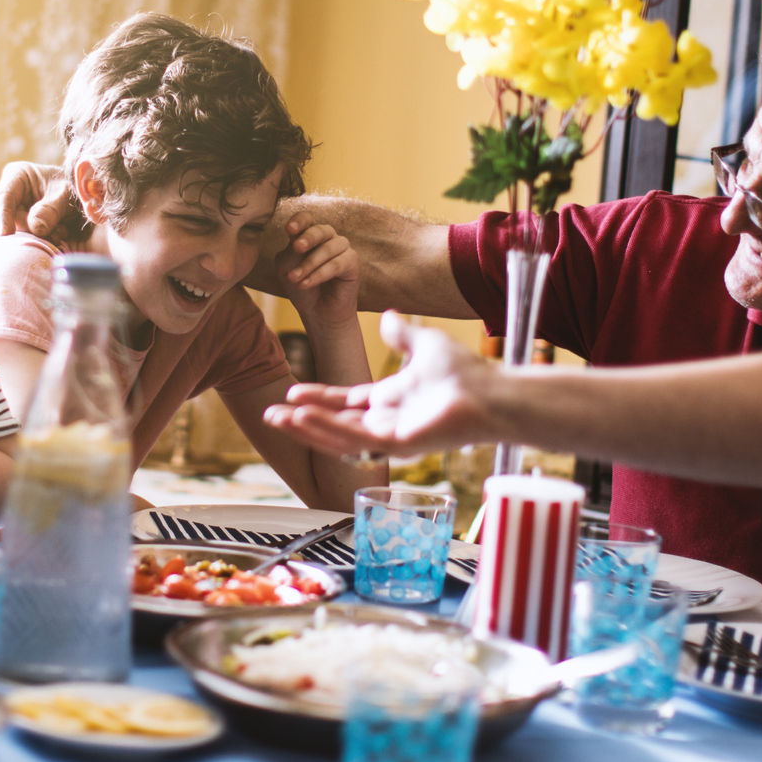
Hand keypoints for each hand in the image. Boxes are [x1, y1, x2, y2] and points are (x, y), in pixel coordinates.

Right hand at [0, 160, 72, 239]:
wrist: (86, 197)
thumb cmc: (75, 188)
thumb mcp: (66, 195)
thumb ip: (51, 210)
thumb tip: (35, 228)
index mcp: (17, 174)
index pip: (3, 197)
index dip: (2, 216)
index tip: (6, 233)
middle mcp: (12, 193)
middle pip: (10, 218)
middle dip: (30, 230)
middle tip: (54, 235)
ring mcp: (17, 210)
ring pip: (19, 231)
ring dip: (40, 236)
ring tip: (61, 232)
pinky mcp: (25, 225)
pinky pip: (27, 237)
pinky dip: (43, 240)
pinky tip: (59, 235)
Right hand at [263, 311, 501, 455]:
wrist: (491, 392)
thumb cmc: (466, 373)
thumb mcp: (424, 344)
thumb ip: (402, 335)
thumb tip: (388, 316)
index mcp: (390, 401)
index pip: (344, 402)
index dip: (317, 397)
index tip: (291, 391)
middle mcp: (386, 421)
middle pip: (333, 424)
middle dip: (301, 419)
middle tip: (271, 413)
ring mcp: (390, 436)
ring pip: (337, 436)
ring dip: (307, 427)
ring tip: (277, 417)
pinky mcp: (396, 445)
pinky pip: (354, 439)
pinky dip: (326, 429)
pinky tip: (304, 417)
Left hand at [274, 221, 360, 329]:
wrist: (317, 311)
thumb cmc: (301, 285)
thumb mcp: (288, 268)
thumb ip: (290, 252)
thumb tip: (296, 241)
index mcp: (310, 234)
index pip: (307, 219)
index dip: (299, 221)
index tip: (289, 229)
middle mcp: (328, 238)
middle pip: (320, 230)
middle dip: (307, 238)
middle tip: (296, 248)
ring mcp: (342, 249)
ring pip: (327, 248)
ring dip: (309, 264)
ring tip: (295, 279)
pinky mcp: (353, 263)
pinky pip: (336, 264)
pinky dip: (319, 274)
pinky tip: (306, 284)